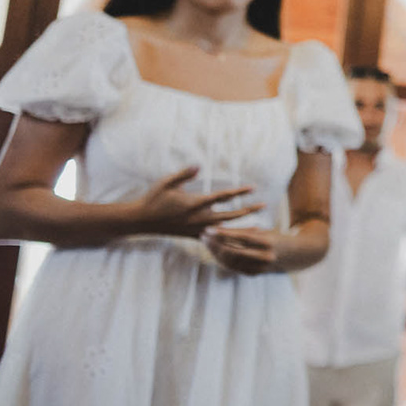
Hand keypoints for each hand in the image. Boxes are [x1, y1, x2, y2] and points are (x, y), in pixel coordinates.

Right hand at [137, 166, 261, 235]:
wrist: (141, 221)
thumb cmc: (153, 198)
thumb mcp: (167, 182)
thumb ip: (184, 174)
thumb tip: (199, 165)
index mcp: (193, 204)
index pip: (221, 197)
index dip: (238, 192)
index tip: (253, 187)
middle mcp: (197, 219)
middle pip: (229, 216)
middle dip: (248, 211)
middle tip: (264, 205)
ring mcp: (196, 229)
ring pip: (224, 230)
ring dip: (241, 227)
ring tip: (260, 227)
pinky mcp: (192, 236)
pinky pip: (214, 239)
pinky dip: (228, 239)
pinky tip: (239, 240)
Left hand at [203, 225, 280, 274]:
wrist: (293, 255)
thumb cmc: (274, 238)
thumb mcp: (262, 231)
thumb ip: (242, 232)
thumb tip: (216, 231)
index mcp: (268, 242)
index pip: (240, 238)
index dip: (222, 233)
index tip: (208, 229)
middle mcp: (265, 257)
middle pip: (232, 251)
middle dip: (215, 244)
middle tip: (203, 235)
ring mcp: (260, 268)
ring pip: (230, 261)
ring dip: (215, 252)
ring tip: (206, 243)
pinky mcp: (254, 274)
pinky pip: (233, 267)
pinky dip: (222, 259)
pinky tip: (214, 251)